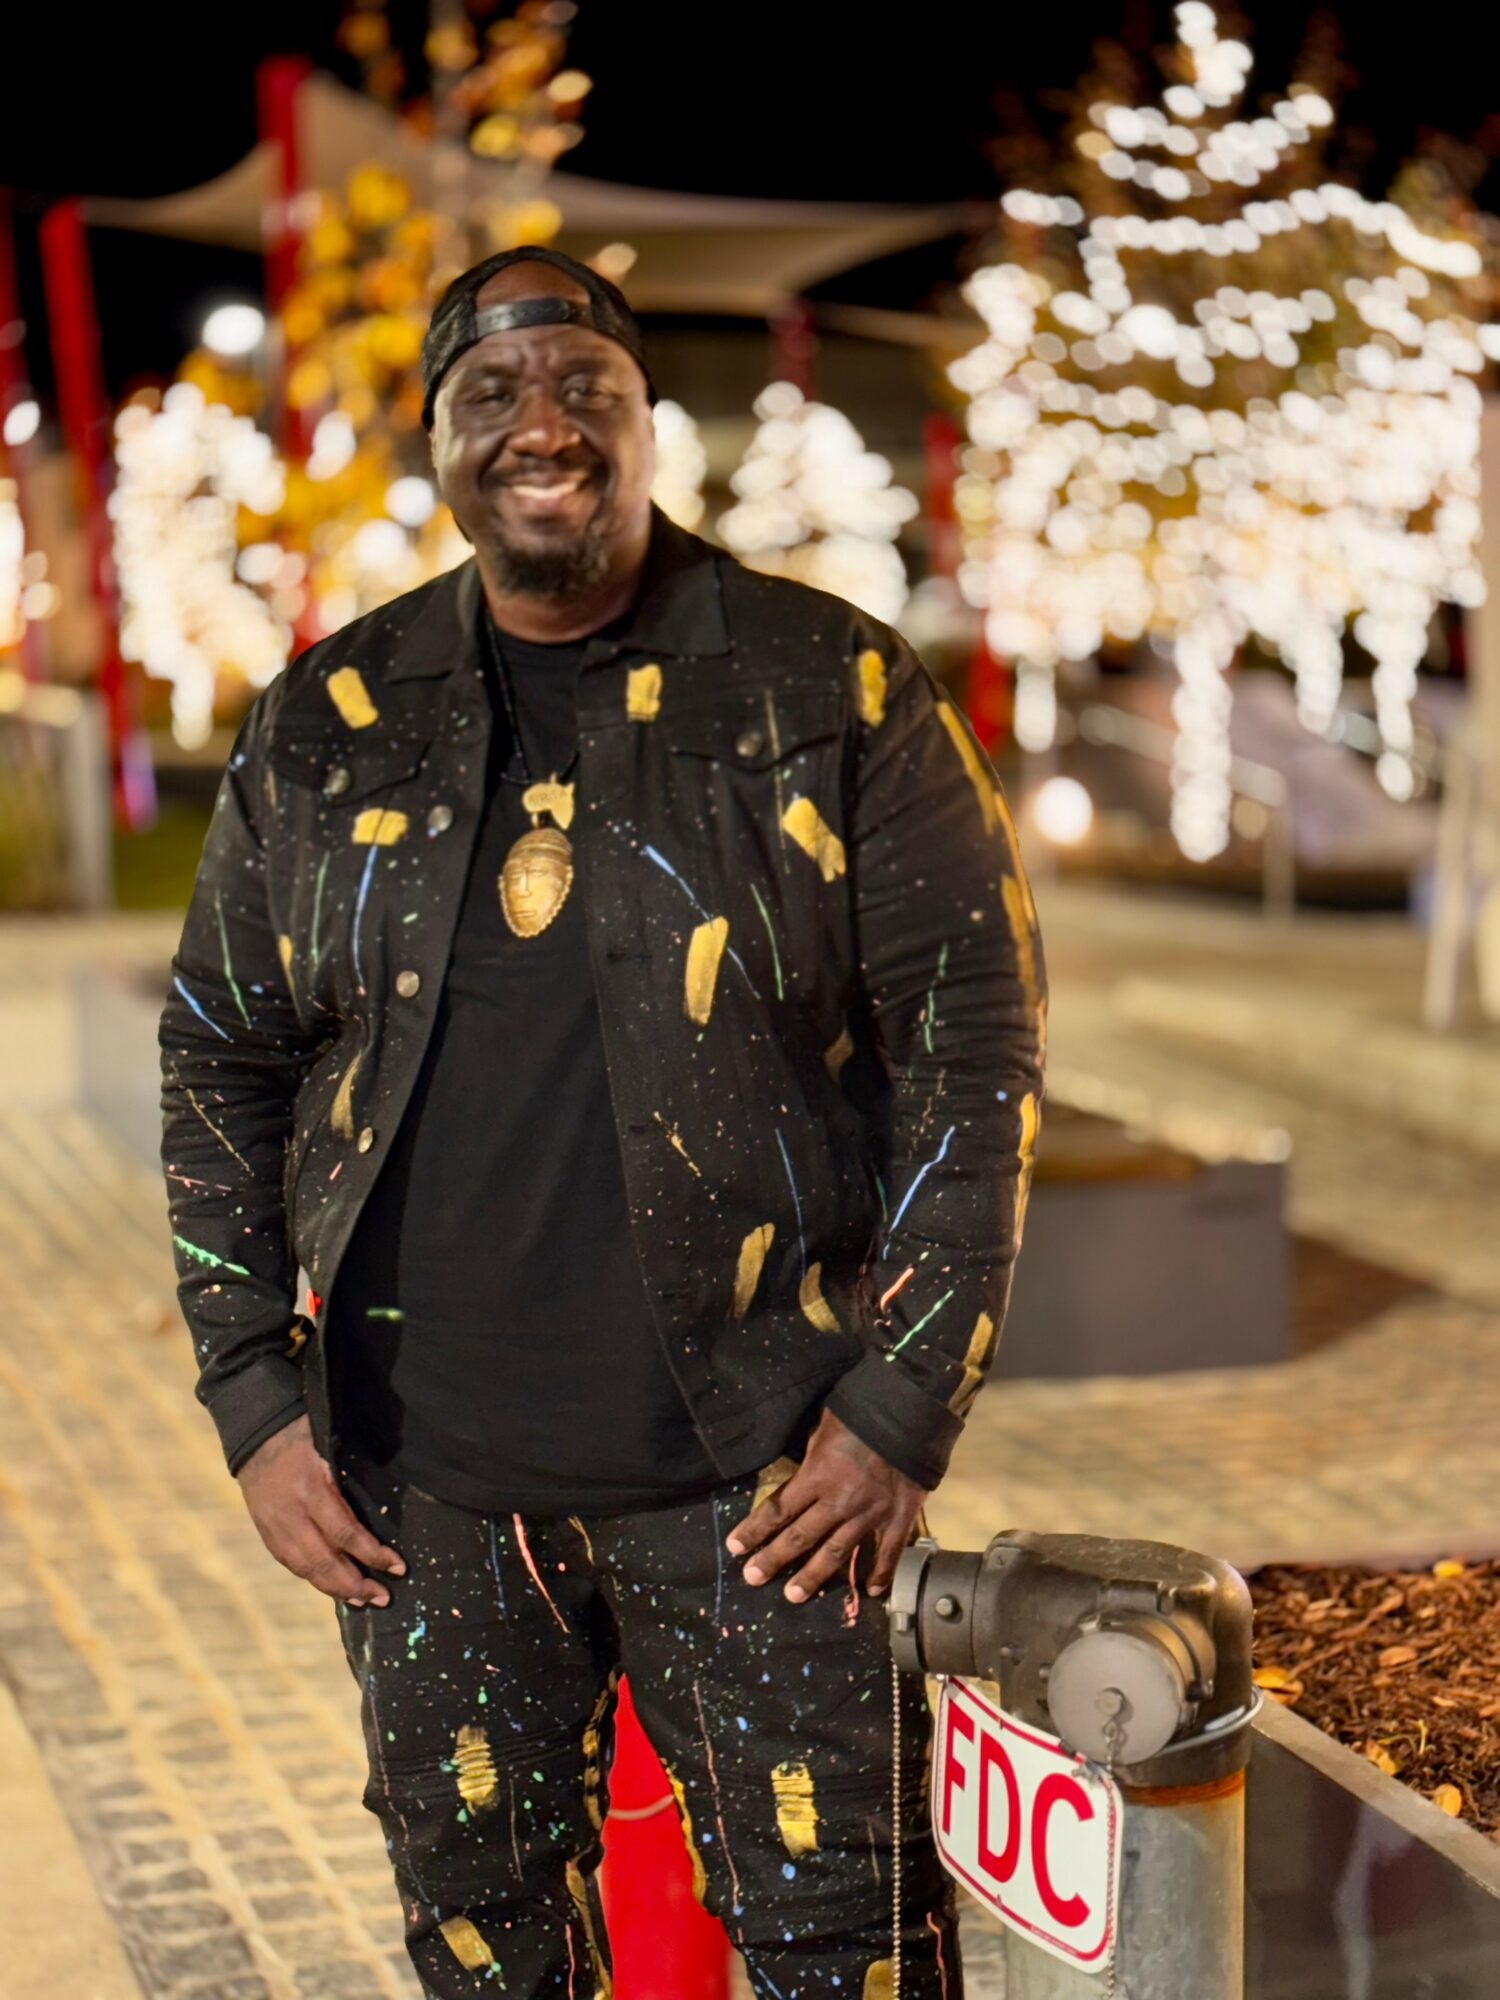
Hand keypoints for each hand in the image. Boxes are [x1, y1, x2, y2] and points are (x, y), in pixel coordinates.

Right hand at [236, 1414, 405, 1607]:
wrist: (256, 1435)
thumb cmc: (303, 1435)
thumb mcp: (330, 1450)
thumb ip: (347, 1484)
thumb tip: (377, 1517)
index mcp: (312, 1492)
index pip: (346, 1535)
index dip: (373, 1555)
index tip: (397, 1567)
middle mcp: (292, 1516)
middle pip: (325, 1562)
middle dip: (356, 1584)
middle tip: (383, 1597)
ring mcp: (276, 1528)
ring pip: (306, 1570)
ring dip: (336, 1589)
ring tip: (362, 1600)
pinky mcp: (266, 1534)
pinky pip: (292, 1564)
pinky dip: (314, 1579)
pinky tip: (331, 1587)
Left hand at [725, 1409, 926, 1604]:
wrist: (910, 1412)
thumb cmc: (863, 1412)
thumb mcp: (824, 1427)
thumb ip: (811, 1456)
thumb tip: (801, 1472)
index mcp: (817, 1475)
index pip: (778, 1509)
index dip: (754, 1530)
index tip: (735, 1547)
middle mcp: (839, 1501)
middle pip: (801, 1537)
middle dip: (773, 1559)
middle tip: (753, 1578)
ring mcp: (870, 1514)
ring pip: (837, 1552)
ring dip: (814, 1576)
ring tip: (794, 1596)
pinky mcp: (899, 1517)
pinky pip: (888, 1553)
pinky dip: (880, 1574)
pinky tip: (869, 1592)